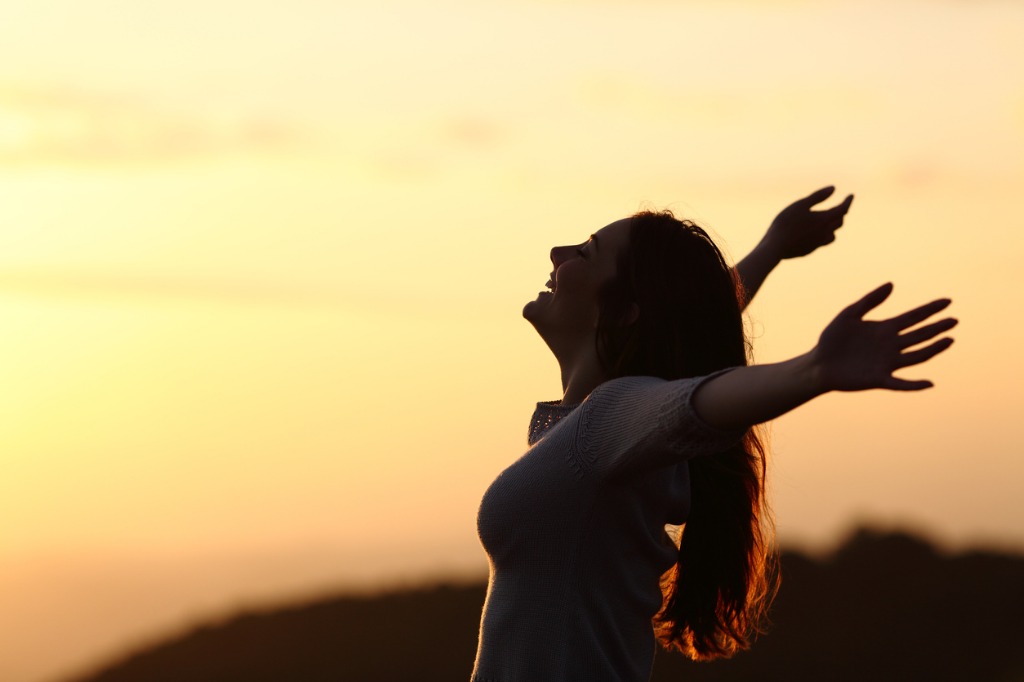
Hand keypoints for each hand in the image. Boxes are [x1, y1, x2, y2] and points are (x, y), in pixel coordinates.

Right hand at [763, 186, 853, 259]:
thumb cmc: (786, 223)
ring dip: (834, 225)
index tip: (851, 195)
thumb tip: (833, 188)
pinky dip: (825, 234)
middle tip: (839, 206)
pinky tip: (817, 233)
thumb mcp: (801, 205)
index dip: (848, 201)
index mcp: (824, 219)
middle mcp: (825, 232)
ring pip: (833, 234)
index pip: (843, 209)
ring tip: (830, 220)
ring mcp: (818, 243)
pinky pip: (823, 241)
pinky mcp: (810, 249)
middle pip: (839, 221)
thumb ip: (817, 196)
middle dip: (841, 212)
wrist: (775, 247)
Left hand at [813, 283, 956, 391]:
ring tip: (949, 340)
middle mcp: (890, 345)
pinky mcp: (879, 379)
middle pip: (920, 335)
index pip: (913, 317)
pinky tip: (929, 383)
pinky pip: (900, 383)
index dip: (930, 310)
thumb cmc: (832, 339)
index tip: (947, 301)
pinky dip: (914, 385)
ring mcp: (887, 362)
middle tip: (954, 320)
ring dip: (933, 349)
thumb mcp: (849, 314)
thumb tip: (892, 284)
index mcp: (884, 329)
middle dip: (937, 328)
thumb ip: (870, 301)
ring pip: (916, 356)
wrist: (818, 364)